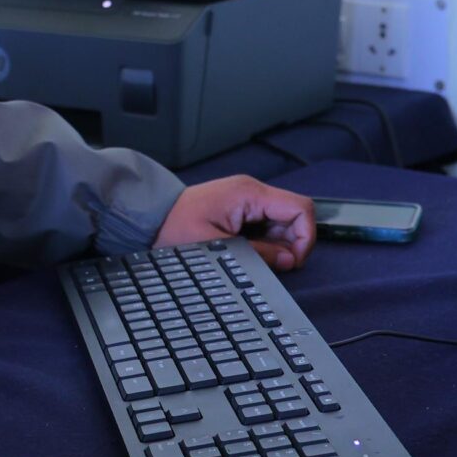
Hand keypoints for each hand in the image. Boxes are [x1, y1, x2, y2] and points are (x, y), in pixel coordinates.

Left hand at [157, 174, 315, 270]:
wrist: (151, 216)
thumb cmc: (175, 227)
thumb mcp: (217, 246)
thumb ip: (257, 253)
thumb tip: (289, 260)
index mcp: (249, 193)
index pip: (300, 208)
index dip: (305, 236)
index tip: (293, 260)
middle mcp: (253, 191)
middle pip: (294, 215)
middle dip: (291, 244)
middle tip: (274, 265)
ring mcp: (248, 199)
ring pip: (282, 222)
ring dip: (278, 244)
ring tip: (257, 259)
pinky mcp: (242, 208)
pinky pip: (267, 224)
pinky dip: (266, 242)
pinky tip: (250, 252)